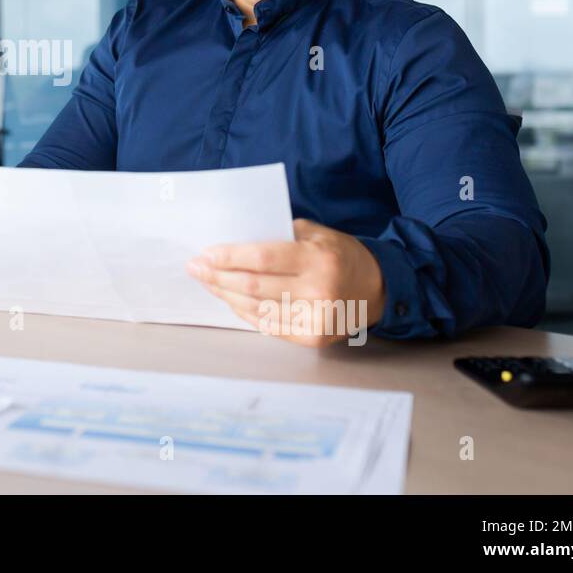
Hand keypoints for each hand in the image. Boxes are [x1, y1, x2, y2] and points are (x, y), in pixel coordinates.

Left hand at [185, 219, 385, 346]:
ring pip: (256, 308)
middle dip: (217, 276)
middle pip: (253, 286)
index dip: (229, 257)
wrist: (377, 288)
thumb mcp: (316, 233)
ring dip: (225, 295)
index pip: (263, 259)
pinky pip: (268, 325)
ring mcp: (316, 318)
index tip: (205, 254)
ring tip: (207, 282)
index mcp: (318, 259)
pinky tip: (229, 300)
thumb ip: (279, 234)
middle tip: (195, 268)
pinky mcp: (313, 338)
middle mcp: (318, 291)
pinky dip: (244, 312)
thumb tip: (235, 238)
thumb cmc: (340, 254)